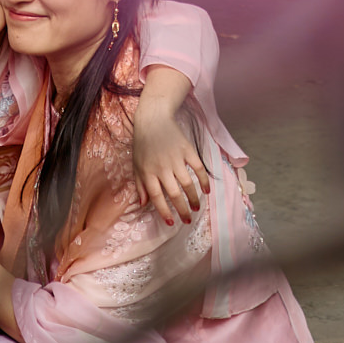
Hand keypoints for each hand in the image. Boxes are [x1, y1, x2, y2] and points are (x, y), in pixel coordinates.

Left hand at [132, 104, 208, 225]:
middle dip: (181, 210)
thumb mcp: (136, 165)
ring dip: (193, 198)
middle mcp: (162, 167)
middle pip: (174, 193)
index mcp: (148, 172)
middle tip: (187, 220)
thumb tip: (144, 204)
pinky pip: (199, 168)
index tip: (170, 223)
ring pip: (188, 184)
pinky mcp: (188, 150)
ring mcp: (176, 158)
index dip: (164, 211)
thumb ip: (140, 185)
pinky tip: (207, 191)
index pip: (157, 197)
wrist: (153, 119)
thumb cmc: (142, 144)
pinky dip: (204, 181)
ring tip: (196, 208)